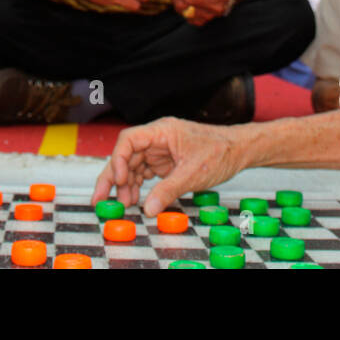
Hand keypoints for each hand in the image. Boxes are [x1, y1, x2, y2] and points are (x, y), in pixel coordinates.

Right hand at [91, 117, 250, 214]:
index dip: (119, 160)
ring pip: (133, 166)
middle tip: (100, 198)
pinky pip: (144, 173)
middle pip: (126, 155)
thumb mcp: (193, 174)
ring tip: (122, 205)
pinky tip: (134, 200)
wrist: (239, 150)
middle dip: (113, 177)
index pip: (129, 140)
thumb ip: (168, 190)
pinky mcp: (165, 162)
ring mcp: (160, 150)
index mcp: (162, 131)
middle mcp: (157, 139)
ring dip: (126, 185)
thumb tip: (148, 208)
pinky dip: (138, 186)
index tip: (121, 180)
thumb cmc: (220, 152)